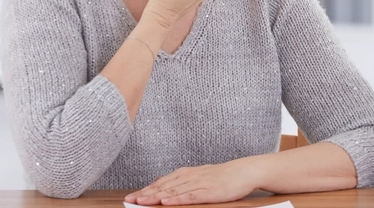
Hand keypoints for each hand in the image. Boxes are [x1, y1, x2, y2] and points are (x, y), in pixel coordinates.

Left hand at [124, 159, 259, 205]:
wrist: (244, 171)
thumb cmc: (223, 176)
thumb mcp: (199, 176)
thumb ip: (181, 180)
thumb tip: (162, 183)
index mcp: (186, 173)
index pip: (161, 182)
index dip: (145, 190)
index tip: (131, 197)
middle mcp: (189, 176)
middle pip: (163, 186)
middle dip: (145, 193)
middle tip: (129, 200)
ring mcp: (199, 183)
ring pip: (173, 191)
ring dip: (156, 196)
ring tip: (141, 201)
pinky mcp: (209, 191)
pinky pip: (190, 196)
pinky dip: (177, 199)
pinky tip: (166, 203)